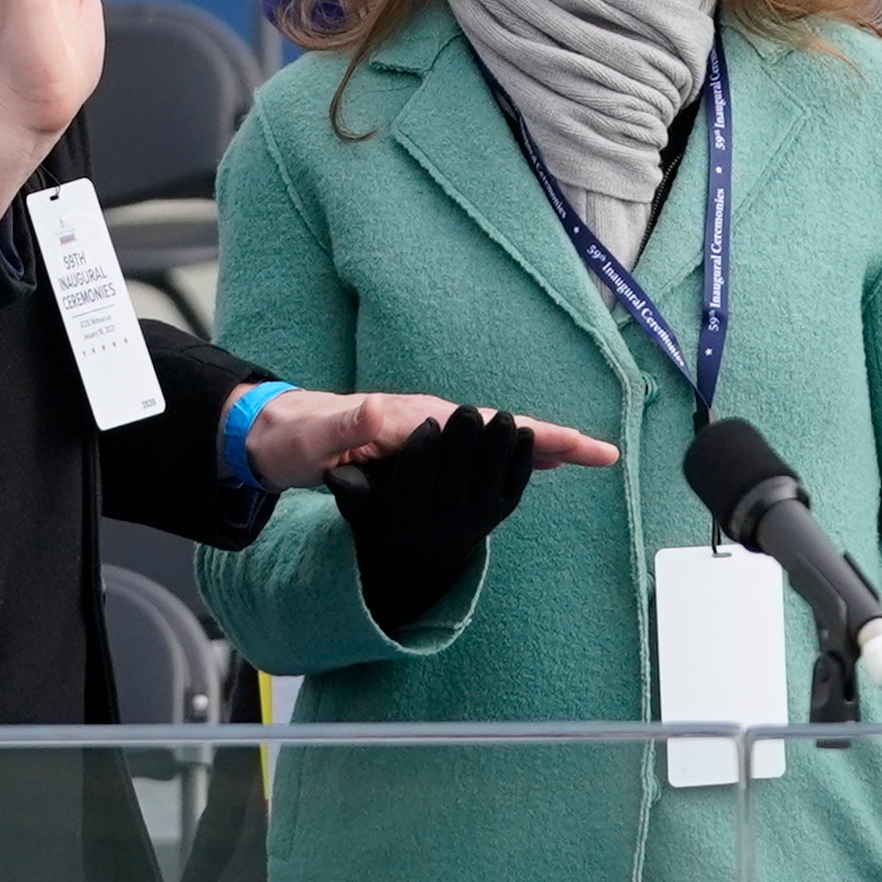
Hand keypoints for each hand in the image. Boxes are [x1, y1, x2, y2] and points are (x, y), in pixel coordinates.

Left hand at [241, 388, 611, 493]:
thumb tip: (393, 416)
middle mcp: (430, 420)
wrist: (276, 429)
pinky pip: (476, 454)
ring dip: (539, 448)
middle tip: (605, 454)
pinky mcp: (422, 447)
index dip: (533, 437)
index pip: (487, 425)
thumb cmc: (298, 435)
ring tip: (584, 457)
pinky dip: (507, 458)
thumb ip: (353, 425)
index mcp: (416, 418)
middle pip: (505, 430)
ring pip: (496, 441)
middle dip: (554, 441)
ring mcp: (428, 433)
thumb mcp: (320, 434)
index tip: (575, 446)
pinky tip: (525, 466)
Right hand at [332, 404, 561, 635]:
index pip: (415, 477)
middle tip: (467, 411)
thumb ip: (348, 481)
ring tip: (503, 418)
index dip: (421, 449)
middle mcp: (442, 521)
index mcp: (405, 513)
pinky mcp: (499, 513)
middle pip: (456, 476)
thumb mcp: (357, 499)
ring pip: (489, 479)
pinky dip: (522, 459)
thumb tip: (334, 470)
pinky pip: (514, 485)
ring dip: (498, 447)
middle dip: (463, 443)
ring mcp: (474, 519)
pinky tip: (524, 433)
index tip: (428, 422)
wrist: (420, 549)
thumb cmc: (382, 509)